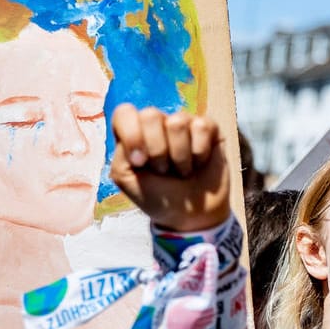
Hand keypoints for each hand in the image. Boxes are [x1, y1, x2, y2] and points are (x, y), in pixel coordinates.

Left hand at [109, 105, 229, 233]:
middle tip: (163, 169)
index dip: (131, 134)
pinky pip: (202, 127)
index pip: (124, 112)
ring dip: (179, 156)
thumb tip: (138, 141)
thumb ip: (121, 154)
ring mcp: (184, 123)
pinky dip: (199, 153)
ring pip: (177, 122)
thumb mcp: (126, 180)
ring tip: (181, 170)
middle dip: (157, 150)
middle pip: (150, 114)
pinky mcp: (208, 128)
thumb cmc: (157, 196)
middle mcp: (157, 123)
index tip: (139, 162)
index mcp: (133, 132)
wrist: (190, 216)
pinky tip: (199, 163)